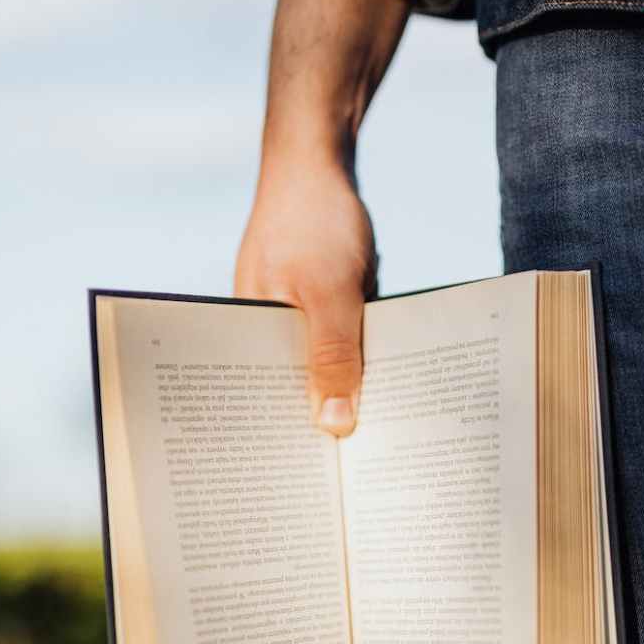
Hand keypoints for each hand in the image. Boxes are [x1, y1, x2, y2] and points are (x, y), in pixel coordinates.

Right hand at [234, 158, 376, 437]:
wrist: (319, 163)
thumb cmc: (315, 221)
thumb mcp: (331, 293)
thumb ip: (332, 357)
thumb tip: (334, 427)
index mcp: (247, 337)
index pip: (265, 404)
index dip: (295, 440)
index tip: (331, 479)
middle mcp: (264, 334)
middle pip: (297, 393)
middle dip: (331, 420)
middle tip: (371, 464)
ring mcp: (291, 322)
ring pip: (324, 371)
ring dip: (353, 391)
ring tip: (389, 432)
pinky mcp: (318, 310)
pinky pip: (342, 346)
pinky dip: (364, 359)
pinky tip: (395, 380)